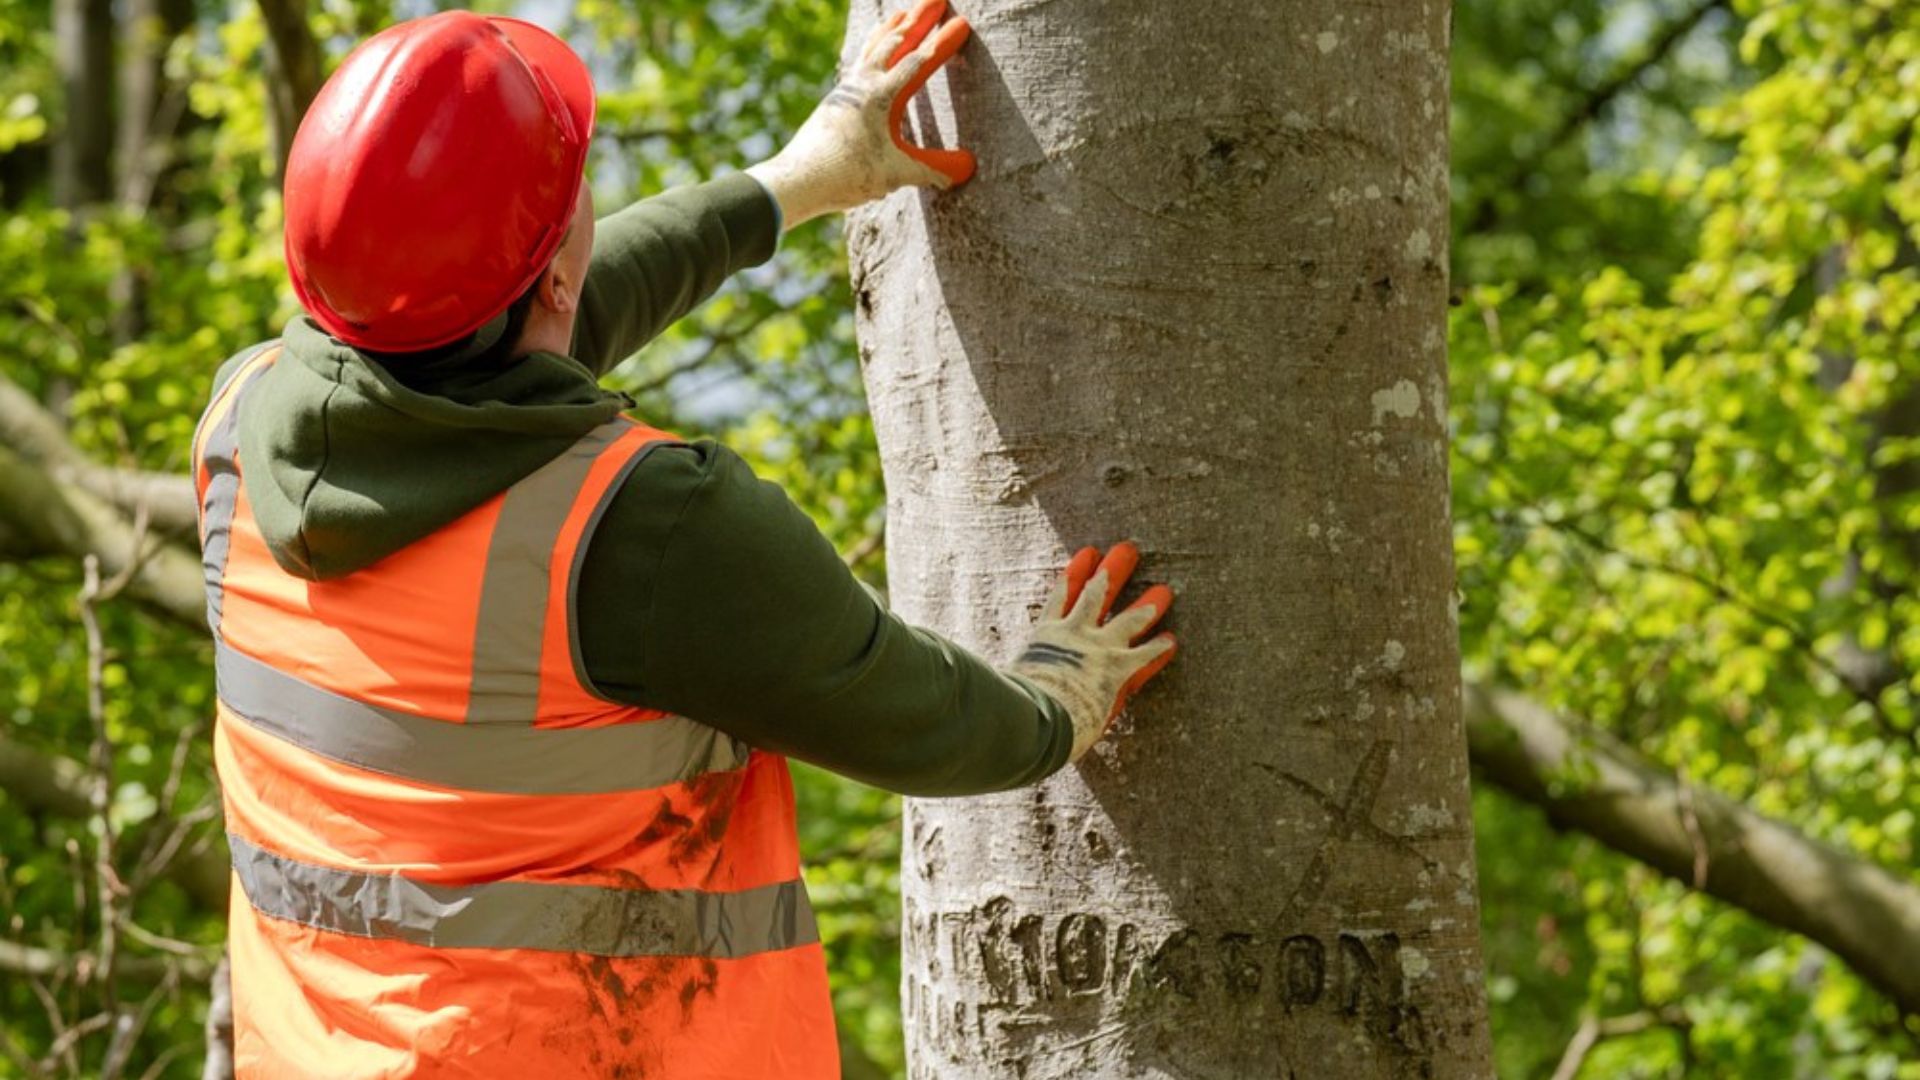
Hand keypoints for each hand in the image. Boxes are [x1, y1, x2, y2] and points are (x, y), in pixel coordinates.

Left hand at [745, 0, 975, 229]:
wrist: (797, 179)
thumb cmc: (845, 174)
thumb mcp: (895, 173)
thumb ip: (931, 169)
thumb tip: (967, 170)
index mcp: (879, 94)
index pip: (918, 62)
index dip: (942, 42)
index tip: (961, 24)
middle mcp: (861, 84)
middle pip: (895, 41)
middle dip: (918, 20)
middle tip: (936, 0)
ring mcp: (846, 90)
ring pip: (872, 48)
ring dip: (890, 30)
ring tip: (901, 14)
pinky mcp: (835, 101)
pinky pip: (859, 65)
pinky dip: (871, 50)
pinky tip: (872, 55)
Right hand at [1010, 543, 1177, 762]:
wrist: (1030, 714)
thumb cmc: (1008, 704)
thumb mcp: (999, 681)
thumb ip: (999, 672)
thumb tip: (964, 673)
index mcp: (1043, 637)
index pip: (1060, 598)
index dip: (1074, 575)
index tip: (1087, 554)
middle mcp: (1073, 635)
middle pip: (1096, 594)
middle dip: (1113, 571)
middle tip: (1128, 550)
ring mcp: (1096, 649)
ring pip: (1127, 620)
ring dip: (1146, 605)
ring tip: (1163, 589)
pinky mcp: (1116, 669)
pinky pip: (1143, 657)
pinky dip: (1157, 649)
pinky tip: (1171, 640)